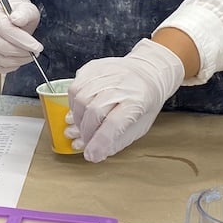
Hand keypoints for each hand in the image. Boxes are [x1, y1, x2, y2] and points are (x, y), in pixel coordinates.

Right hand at [0, 0, 42, 73]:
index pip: (6, 30)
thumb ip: (23, 13)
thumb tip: (17, 19)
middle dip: (21, 52)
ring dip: (18, 61)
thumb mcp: (26, 8)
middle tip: (35, 52)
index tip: (37, 46)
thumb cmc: (18, 12)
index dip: (23, 41)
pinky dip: (10, 67)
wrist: (10, 16)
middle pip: (1, 46)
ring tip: (29, 56)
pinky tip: (19, 60)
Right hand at [66, 38, 183, 162]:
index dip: (99, 142)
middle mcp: (121, 85)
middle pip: (94, 110)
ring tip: (82, 125)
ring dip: (77, 118)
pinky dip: (73, 102)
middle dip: (86, 131)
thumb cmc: (144, 102)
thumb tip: (94, 154)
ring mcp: (106, 73)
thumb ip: (117, 140)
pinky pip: (75, 86)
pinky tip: (81, 109)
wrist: (148, 72)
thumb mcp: (140, 126)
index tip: (90, 155)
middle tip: (86, 140)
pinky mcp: (93, 67)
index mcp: (137, 102)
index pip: (114, 123)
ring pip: (80, 98)